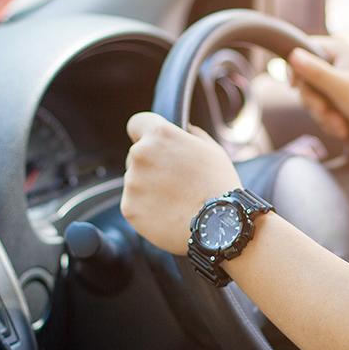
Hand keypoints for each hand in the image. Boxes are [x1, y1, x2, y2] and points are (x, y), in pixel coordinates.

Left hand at [122, 112, 240, 255]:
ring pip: (135, 180)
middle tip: (175, 181)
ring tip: (175, 201)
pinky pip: (134, 204)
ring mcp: (132, 182)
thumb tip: (183, 129)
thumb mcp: (212, 149)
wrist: (218, 226)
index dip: (145, 133)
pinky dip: (147, 209)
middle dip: (151, 165)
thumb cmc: (219, 186)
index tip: (154, 145)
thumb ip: (191, 134)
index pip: (137, 123)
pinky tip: (168, 213)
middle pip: (136, 155)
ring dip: (149, 187)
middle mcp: (140, 154)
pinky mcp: (129, 207)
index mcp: (159, 135)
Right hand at [288, 37, 348, 140]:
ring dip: (323, 116)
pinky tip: (342, 129)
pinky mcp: (339, 98)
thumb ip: (316, 72)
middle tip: (326, 113)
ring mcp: (336, 81)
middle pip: (305, 81)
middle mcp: (335, 63)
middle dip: (314, 103)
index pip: (302, 51)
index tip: (294, 86)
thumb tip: (292, 55)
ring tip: (339, 126)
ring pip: (313, 99)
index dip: (295, 70)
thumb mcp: (340, 86)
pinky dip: (329, 121)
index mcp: (336, 50)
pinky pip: (322, 109)